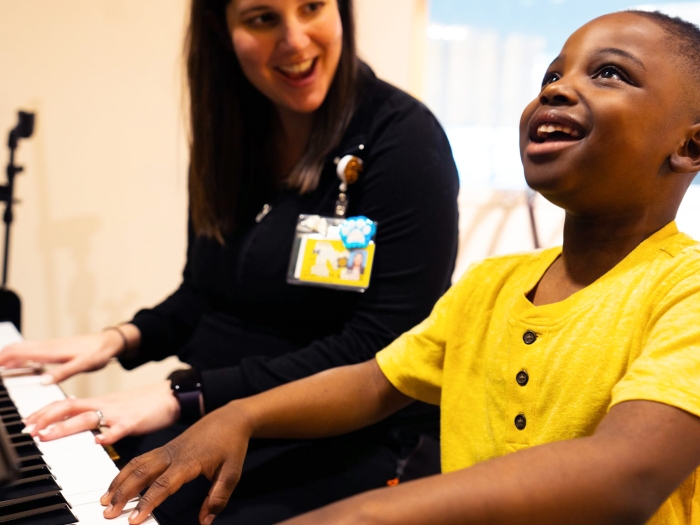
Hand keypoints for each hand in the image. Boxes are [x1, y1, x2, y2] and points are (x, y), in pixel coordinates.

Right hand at [0, 325, 137, 383]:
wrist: (109, 342)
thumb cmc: (99, 352)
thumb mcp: (84, 364)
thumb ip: (63, 373)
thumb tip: (42, 382)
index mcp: (50, 351)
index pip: (17, 352)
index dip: (1, 359)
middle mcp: (46, 347)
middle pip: (15, 349)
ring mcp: (49, 347)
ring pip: (20, 349)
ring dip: (5, 356)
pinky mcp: (53, 349)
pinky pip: (29, 351)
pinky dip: (16, 357)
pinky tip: (15, 364)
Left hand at [22, 381, 179, 444]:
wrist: (170, 396)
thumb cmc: (144, 403)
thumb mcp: (116, 405)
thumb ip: (97, 410)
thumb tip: (78, 417)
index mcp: (100, 402)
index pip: (66, 403)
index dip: (45, 412)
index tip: (29, 422)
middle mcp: (106, 405)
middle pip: (70, 407)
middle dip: (47, 419)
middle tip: (30, 431)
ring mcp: (119, 413)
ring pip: (88, 418)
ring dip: (66, 427)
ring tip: (48, 436)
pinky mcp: (134, 421)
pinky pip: (119, 428)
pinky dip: (108, 435)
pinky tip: (99, 441)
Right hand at [101, 404, 250, 524]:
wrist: (230, 418)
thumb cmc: (231, 444)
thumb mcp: (233, 472)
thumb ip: (219, 496)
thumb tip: (206, 520)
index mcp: (189, 461)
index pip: (163, 485)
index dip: (147, 503)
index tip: (133, 519)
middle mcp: (173, 454)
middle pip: (142, 473)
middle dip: (123, 493)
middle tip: (108, 512)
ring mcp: (167, 450)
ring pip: (137, 464)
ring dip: (120, 481)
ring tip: (105, 499)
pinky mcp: (165, 448)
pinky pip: (141, 459)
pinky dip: (126, 471)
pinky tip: (119, 483)